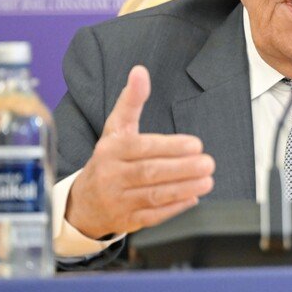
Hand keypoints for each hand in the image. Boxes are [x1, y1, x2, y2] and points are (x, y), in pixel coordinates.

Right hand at [66, 65, 214, 238]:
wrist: (83, 203)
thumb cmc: (108, 159)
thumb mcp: (116, 128)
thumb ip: (131, 101)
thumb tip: (140, 71)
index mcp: (111, 150)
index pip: (142, 148)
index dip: (170, 147)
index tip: (196, 144)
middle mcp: (111, 176)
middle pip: (149, 172)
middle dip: (181, 169)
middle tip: (208, 163)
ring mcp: (118, 200)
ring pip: (153, 195)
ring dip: (183, 188)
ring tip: (207, 181)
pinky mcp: (127, 220)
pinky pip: (153, 216)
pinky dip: (173, 209)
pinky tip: (192, 199)